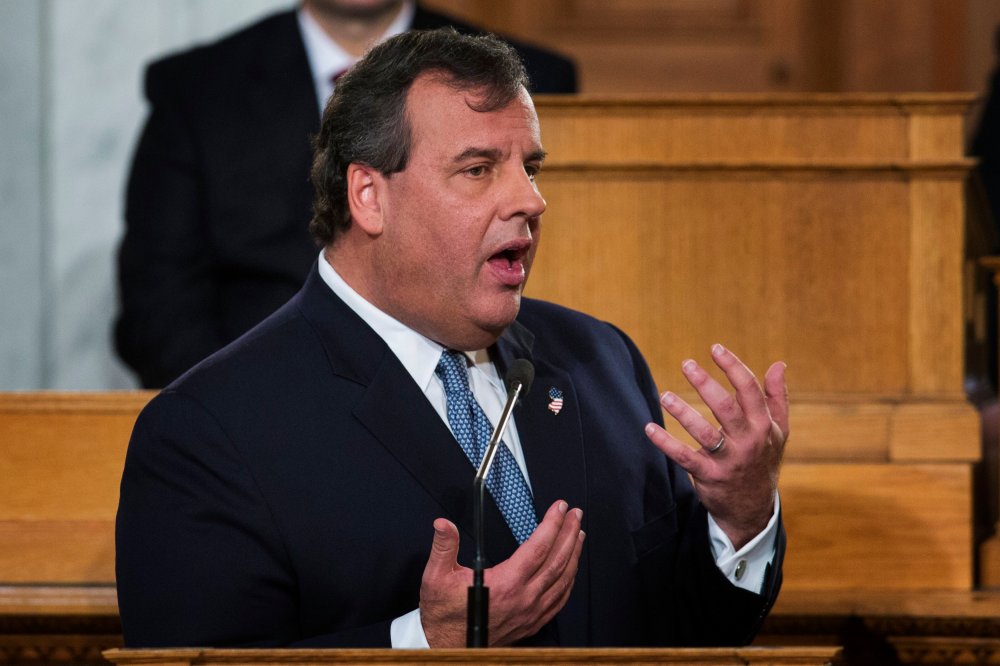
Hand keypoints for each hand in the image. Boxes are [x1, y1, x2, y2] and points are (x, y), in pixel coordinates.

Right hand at [418, 500, 584, 646]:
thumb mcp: (437, 577)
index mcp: (505, 584)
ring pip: (563, 579)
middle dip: (568, 533)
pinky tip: (572, 569)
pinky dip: (570, 580)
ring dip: (573, 553)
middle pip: (557, 560)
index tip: (559, 507)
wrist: (448, 646)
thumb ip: (444, 547)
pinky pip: (560, 599)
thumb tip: (443, 524)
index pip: (538, 547)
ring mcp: (531, 612)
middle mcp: (524, 598)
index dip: (552, 524)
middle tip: (575, 514)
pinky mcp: (533, 622)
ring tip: (578, 534)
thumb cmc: (445, 615)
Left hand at [644, 344, 787, 548]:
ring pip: (704, 433)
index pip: (749, 391)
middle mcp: (747, 442)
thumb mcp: (778, 431)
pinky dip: (666, 443)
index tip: (715, 348)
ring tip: (664, 396)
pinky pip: (684, 458)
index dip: (733, 367)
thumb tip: (779, 365)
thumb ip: (777, 397)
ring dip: (683, 413)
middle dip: (706, 384)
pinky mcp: (708, 476)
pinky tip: (650, 428)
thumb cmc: (763, 460)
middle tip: (686, 364)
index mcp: (763, 426)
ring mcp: (727, 460)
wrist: (753, 509)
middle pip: (726, 408)